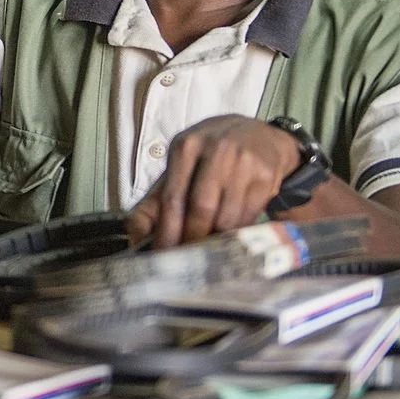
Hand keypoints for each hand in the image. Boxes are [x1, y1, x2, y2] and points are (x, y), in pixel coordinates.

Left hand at [125, 115, 303, 248]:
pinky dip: (236, 235)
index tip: (161, 256)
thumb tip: (133, 236)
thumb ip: (155, 202)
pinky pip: (248, 218)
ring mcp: (243, 163)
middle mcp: (215, 151)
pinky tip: (230, 242)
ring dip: (215, 242)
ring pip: (227, 218)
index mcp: (185, 147)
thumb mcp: (180, 167)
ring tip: (206, 255)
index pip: (172, 198)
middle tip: (186, 263)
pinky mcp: (266, 177)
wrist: (258, 135)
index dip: (166, 232)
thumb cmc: (210, 157)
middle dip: (192, 240)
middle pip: (201, 209)